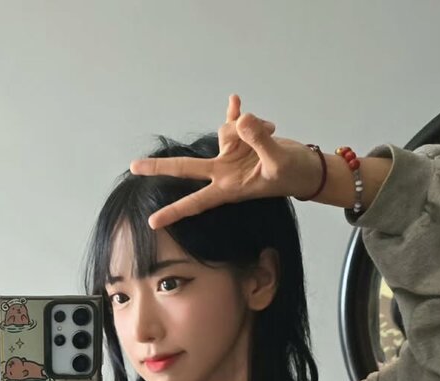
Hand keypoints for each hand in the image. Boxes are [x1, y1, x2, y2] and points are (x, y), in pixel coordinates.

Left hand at [129, 94, 322, 228]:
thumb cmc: (293, 174)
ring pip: (224, 133)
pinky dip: (235, 112)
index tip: (153, 222)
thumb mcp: (278, 160)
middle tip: (132, 167)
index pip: (196, 201)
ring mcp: (231, 156)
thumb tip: (240, 119)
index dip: (174, 211)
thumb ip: (259, 140)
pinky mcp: (242, 140)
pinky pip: (234, 121)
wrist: (306, 170)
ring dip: (248, 127)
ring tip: (273, 132)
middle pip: (186, 169)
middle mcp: (224, 173)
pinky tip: (234, 99)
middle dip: (160, 168)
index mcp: (228, 187)